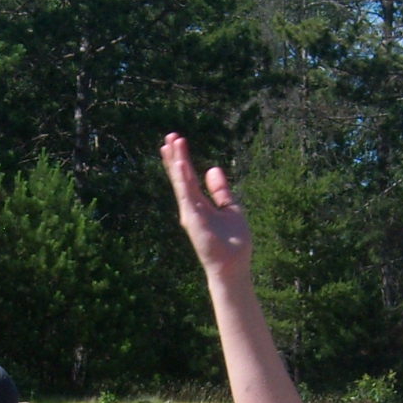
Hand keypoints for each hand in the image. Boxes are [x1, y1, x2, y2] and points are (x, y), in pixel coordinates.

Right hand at [160, 134, 253, 275]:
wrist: (233, 265)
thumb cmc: (233, 242)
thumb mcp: (230, 208)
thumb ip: (221, 190)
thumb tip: (212, 168)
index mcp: (200, 205)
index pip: (189, 178)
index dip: (183, 160)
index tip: (178, 141)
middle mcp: (191, 207)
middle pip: (181, 177)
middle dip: (175, 157)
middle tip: (169, 136)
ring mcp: (190, 212)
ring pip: (181, 182)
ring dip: (176, 162)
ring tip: (170, 143)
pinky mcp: (193, 218)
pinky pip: (187, 194)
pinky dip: (183, 178)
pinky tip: (180, 163)